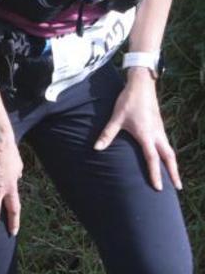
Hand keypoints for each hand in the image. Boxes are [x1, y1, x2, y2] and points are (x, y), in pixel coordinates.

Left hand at [94, 71, 180, 190]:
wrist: (141, 86)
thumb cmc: (128, 101)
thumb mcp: (116, 118)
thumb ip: (107, 134)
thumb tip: (96, 148)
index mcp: (146, 135)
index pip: (152, 159)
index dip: (156, 174)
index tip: (159, 188)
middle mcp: (157, 134)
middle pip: (169, 158)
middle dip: (173, 173)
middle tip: (177, 188)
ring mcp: (160, 130)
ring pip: (170, 151)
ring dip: (173, 164)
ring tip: (174, 177)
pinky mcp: (160, 126)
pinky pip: (167, 144)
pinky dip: (169, 154)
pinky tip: (166, 158)